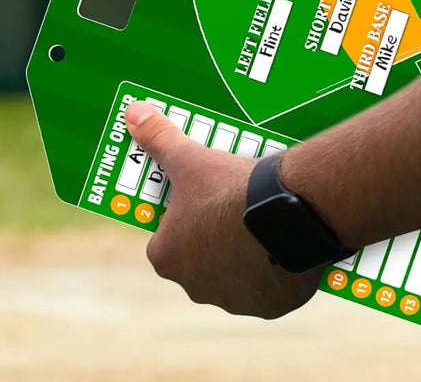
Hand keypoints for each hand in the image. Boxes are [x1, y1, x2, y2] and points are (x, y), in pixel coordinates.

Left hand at [125, 101, 320, 318]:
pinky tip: (282, 242)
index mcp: (167, 257)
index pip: (165, 237)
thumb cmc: (226, 190)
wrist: (288, 212)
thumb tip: (133, 113)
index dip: (183, 217)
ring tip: (260, 220)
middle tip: (232, 206)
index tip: (202, 198)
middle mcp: (195, 287)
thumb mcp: (189, 158)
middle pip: (199, 259)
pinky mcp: (270, 307)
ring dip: (243, 256)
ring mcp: (234, 300)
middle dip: (213, 238)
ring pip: (234, 275)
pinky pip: (268, 288)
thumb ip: (159, 138)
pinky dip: (273, 270)